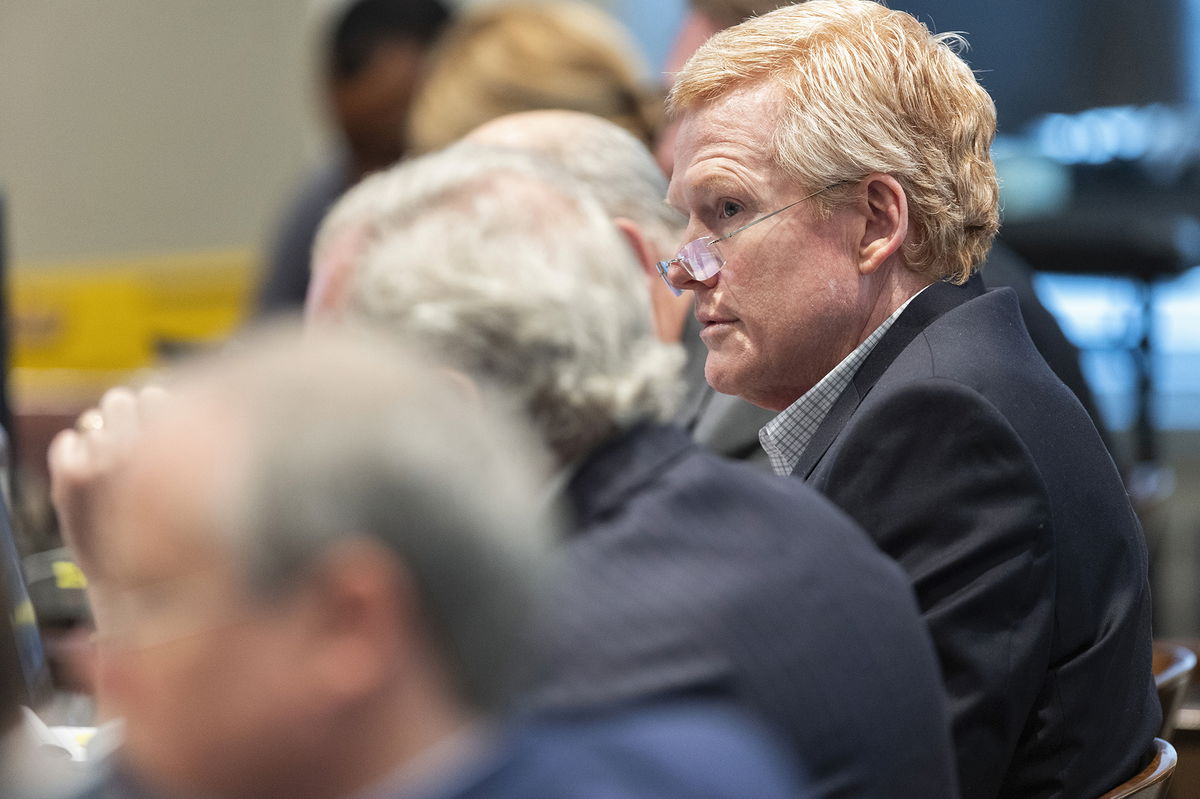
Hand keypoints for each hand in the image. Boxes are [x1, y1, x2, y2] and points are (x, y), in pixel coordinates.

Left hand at [48, 386, 168, 579]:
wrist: (142, 586)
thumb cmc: (175, 531)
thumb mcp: (194, 478)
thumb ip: (179, 435)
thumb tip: (153, 396)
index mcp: (179, 447)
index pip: (155, 396)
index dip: (156, 411)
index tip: (158, 432)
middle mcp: (143, 450)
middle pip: (121, 400)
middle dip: (125, 416)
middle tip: (131, 442)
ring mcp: (104, 464)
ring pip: (94, 420)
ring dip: (101, 435)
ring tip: (112, 464)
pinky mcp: (70, 481)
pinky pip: (67, 442)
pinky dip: (73, 454)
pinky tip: (88, 477)